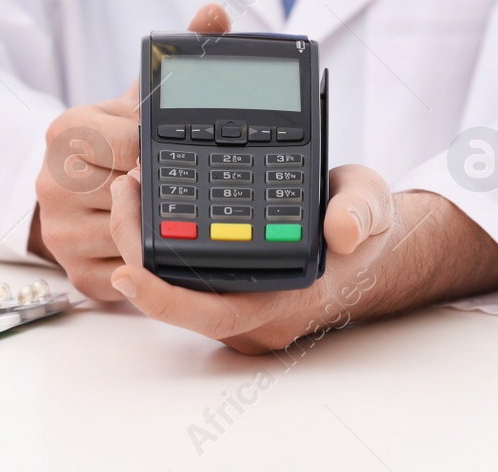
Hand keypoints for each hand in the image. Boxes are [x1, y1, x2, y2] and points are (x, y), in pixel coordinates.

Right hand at [29, 3, 230, 299]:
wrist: (69, 188)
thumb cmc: (112, 140)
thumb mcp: (137, 98)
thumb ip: (175, 60)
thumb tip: (214, 13)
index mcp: (65, 132)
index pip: (129, 144)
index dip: (161, 150)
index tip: (176, 150)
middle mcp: (52, 183)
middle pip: (133, 192)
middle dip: (164, 188)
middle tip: (187, 183)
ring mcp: (61, 234)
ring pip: (135, 237)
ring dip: (165, 227)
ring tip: (179, 211)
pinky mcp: (76, 275)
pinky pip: (131, 275)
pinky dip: (157, 263)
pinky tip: (167, 244)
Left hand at [108, 163, 398, 354]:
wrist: (367, 241)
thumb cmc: (363, 225)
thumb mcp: (371, 205)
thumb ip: (360, 213)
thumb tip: (342, 231)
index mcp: (285, 300)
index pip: (210, 313)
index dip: (163, 299)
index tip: (126, 272)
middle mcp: (254, 312)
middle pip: (176, 298)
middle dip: (138, 248)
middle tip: (125, 190)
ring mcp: (239, 302)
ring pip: (174, 285)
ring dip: (145, 240)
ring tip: (134, 185)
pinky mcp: (229, 286)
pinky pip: (183, 273)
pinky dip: (162, 241)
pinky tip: (151, 200)